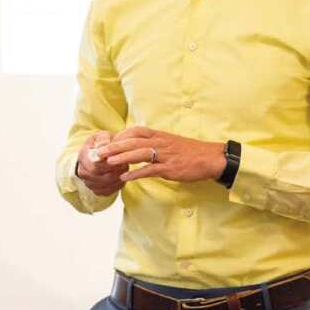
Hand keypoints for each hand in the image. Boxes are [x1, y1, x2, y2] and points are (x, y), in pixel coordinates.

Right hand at [76, 131, 127, 195]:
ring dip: (118, 178)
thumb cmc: (101, 144)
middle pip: (102, 177)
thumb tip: (104, 145)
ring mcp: (89, 183)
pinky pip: (108, 191)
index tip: (120, 158)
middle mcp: (83, 172)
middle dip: (116, 171)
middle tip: (125, 164)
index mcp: (83, 157)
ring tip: (123, 169)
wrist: (96, 155)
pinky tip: (121, 177)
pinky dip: (117, 185)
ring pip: (106, 185)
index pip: (96, 166)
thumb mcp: (101, 136)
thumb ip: (103, 139)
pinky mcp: (96, 190)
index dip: (110, 164)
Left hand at [97, 126, 224, 184]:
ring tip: (108, 162)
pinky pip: (150, 170)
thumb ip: (155, 142)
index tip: (106, 142)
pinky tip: (125, 178)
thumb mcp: (170, 142)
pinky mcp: (170, 168)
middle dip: (114, 146)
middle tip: (99, 151)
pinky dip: (136, 173)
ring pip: (139, 153)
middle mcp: (160, 142)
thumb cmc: (190, 151)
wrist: (210, 158)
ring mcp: (165, 155)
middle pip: (132, 141)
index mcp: (159, 135)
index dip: (119, 136)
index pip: (135, 131)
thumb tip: (140, 145)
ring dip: (122, 157)